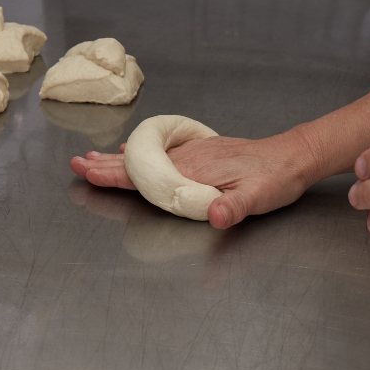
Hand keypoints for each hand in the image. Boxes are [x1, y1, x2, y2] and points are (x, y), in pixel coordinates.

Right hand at [70, 134, 315, 229]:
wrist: (293, 156)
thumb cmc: (276, 179)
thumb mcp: (259, 198)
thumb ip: (235, 208)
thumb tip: (217, 217)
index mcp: (194, 169)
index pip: (146, 174)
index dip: (115, 175)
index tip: (89, 171)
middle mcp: (188, 157)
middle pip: (139, 162)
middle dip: (105, 164)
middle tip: (76, 162)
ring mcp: (193, 153)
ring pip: (146, 156)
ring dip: (117, 158)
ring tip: (92, 158)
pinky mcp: (201, 152)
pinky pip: (161, 152)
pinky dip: (139, 153)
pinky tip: (131, 151)